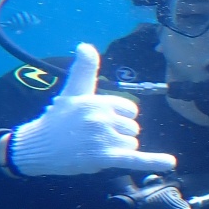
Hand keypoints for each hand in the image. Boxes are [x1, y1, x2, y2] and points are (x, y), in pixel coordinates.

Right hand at [8, 44, 176, 176]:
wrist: (39, 146)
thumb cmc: (59, 119)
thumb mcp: (73, 91)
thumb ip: (85, 70)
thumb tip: (85, 45)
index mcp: (99, 102)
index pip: (131, 111)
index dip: (119, 117)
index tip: (99, 120)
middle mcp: (103, 118)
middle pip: (132, 128)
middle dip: (118, 134)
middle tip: (92, 136)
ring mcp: (104, 138)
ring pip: (132, 144)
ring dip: (118, 149)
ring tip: (94, 148)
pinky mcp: (105, 158)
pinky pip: (135, 159)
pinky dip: (153, 162)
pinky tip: (170, 163)